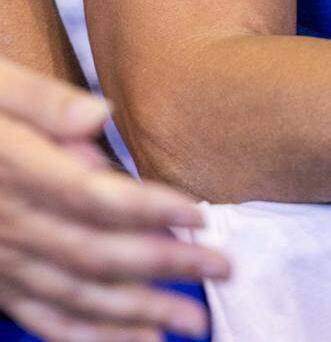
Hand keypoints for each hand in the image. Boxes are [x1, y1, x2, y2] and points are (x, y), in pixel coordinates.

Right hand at [0, 58, 228, 341]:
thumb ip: (42, 99)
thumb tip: (99, 115)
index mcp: (14, 170)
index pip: (92, 198)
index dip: (150, 209)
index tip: (201, 215)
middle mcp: (8, 223)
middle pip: (95, 252)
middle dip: (163, 265)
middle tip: (222, 269)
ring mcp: (0, 258)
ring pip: (74, 294)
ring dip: (136, 312)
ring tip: (191, 322)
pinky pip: (42, 315)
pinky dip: (89, 335)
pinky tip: (137, 340)